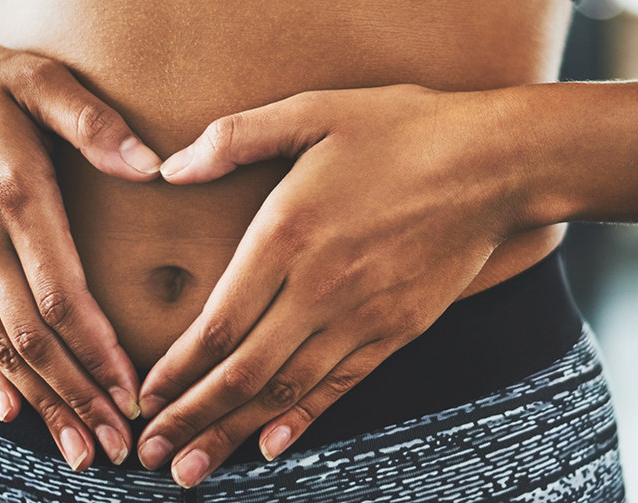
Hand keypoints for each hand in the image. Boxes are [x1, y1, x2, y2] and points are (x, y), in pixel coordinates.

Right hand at [0, 26, 161, 468]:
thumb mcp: (35, 79)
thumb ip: (94, 123)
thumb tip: (152, 167)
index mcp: (14, 198)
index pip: (60, 295)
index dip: (97, 351)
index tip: (131, 394)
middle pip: (34, 338)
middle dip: (79, 398)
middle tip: (117, 448)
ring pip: (3, 348)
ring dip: (45, 404)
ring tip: (82, 451)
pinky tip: (16, 413)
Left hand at [134, 84, 534, 485]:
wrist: (495, 163)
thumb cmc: (404, 128)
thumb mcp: (314, 110)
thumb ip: (236, 137)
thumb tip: (169, 169)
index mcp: (287, 235)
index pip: (217, 324)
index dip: (174, 371)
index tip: (142, 399)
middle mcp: (319, 288)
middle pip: (242, 372)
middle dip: (190, 419)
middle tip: (149, 456)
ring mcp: (362, 316)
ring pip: (286, 391)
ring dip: (233, 434)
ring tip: (193, 471)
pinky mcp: (397, 330)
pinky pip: (340, 386)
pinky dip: (302, 420)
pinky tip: (271, 446)